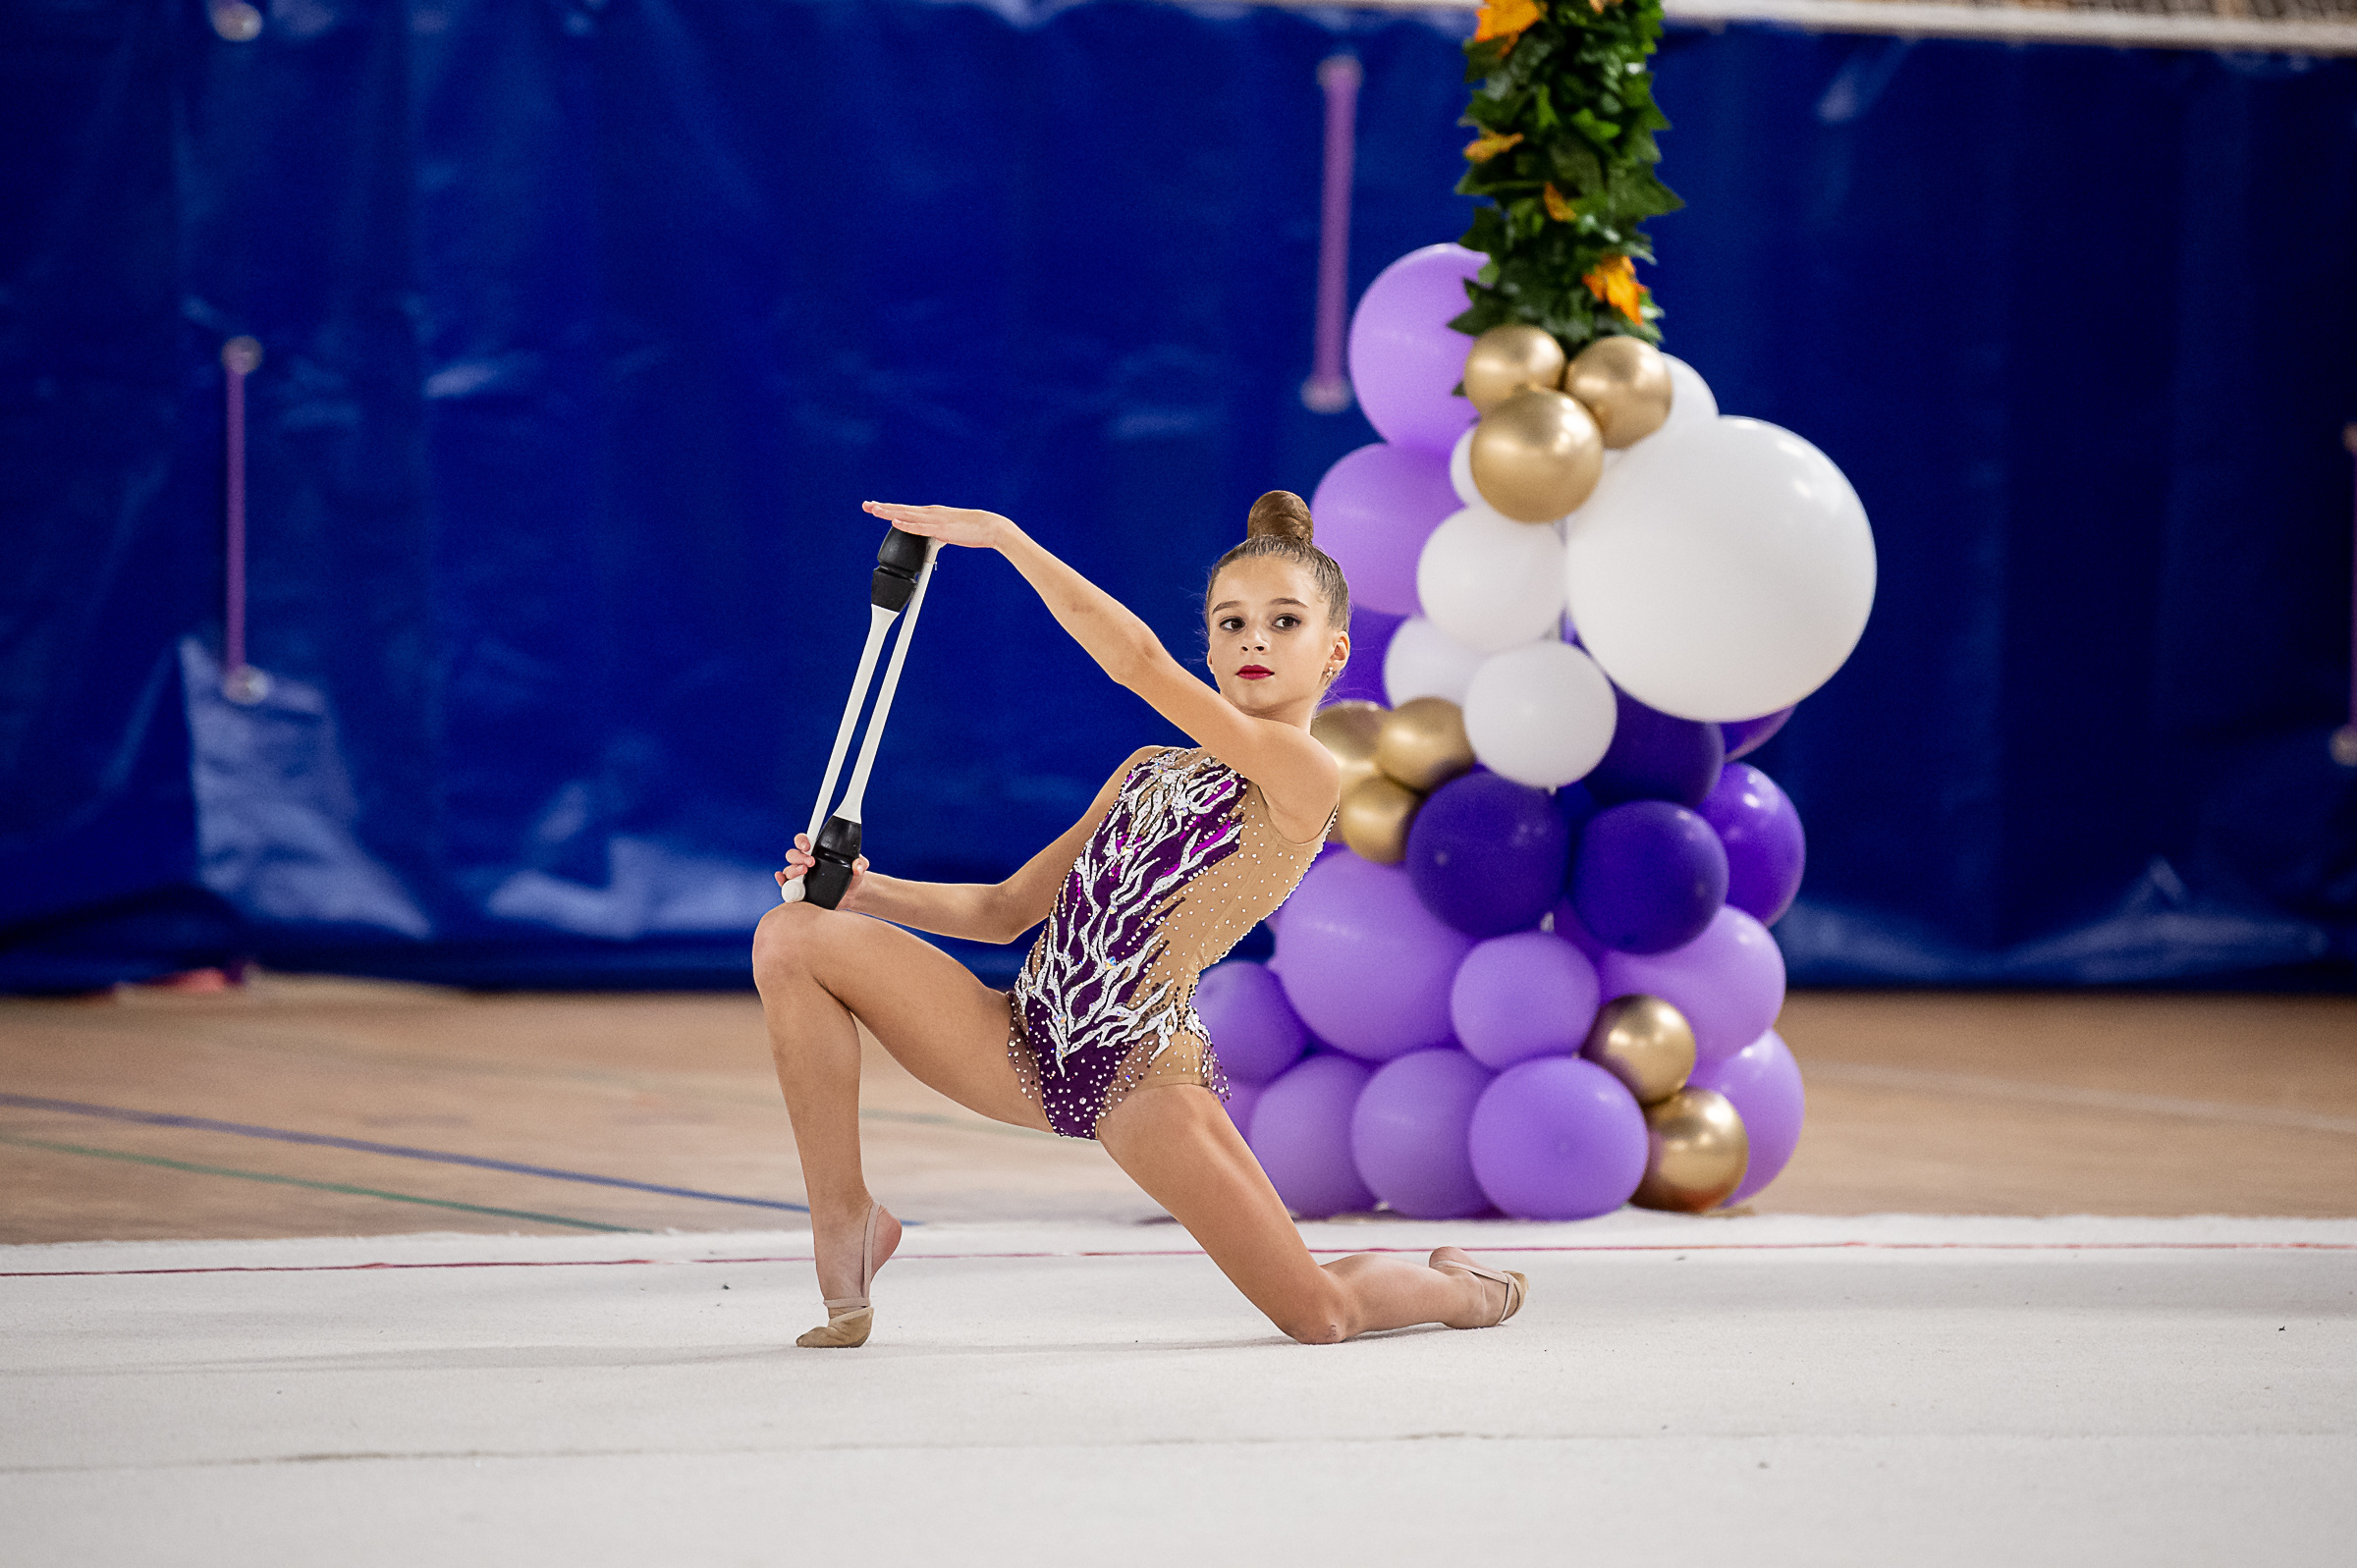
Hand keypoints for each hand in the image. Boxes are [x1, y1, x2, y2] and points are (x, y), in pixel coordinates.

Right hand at [777, 833, 868, 903]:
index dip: (801, 840)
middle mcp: (805, 862)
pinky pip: (785, 885)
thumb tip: (858, 865)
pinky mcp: (798, 890)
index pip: (804, 841)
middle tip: (811, 863)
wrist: (851, 896)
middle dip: (798, 857)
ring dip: (793, 870)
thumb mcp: (859, 869)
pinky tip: (781, 878)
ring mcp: (800, 876)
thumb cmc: (852, 877)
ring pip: (788, 869)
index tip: (807, 845)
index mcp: (817, 852)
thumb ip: (860, 864)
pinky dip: (781, 881)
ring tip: (804, 873)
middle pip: (792, 854)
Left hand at [862, 501, 1011, 550]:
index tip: (875, 506)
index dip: (889, 508)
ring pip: (907, 515)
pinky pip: (920, 527)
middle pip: (902, 510)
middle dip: (883, 507)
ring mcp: (935, 520)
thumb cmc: (972, 529)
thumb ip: (938, 535)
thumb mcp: (950, 532)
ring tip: (874, 510)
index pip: (906, 510)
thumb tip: (932, 542)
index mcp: (932, 513)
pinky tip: (896, 522)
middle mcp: (931, 513)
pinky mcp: (941, 529)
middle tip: (866, 505)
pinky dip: (907, 524)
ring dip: (890, 512)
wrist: (990, 527)